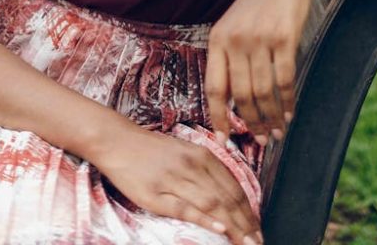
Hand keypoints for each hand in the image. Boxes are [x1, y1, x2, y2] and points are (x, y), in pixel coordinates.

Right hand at [92, 123, 262, 243]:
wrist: (119, 141)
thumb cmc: (152, 149)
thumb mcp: (185, 152)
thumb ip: (206, 171)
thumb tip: (228, 195)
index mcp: (202, 156)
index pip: (233, 187)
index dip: (248, 211)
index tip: (257, 229)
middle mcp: (193, 165)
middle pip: (227, 198)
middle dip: (245, 223)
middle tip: (257, 242)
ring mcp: (176, 179)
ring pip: (212, 205)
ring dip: (233, 226)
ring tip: (246, 243)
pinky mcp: (157, 194)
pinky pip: (185, 208)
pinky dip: (205, 219)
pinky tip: (219, 229)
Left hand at [205, 0, 328, 145]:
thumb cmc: (258, 7)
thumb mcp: (234, 27)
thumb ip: (228, 59)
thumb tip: (229, 104)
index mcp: (218, 39)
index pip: (214, 88)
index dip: (218, 118)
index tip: (223, 141)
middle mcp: (235, 40)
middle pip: (241, 96)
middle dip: (252, 124)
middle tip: (261, 140)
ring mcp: (259, 39)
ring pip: (263, 92)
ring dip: (272, 118)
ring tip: (277, 131)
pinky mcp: (284, 38)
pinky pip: (285, 80)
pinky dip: (288, 101)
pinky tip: (291, 112)